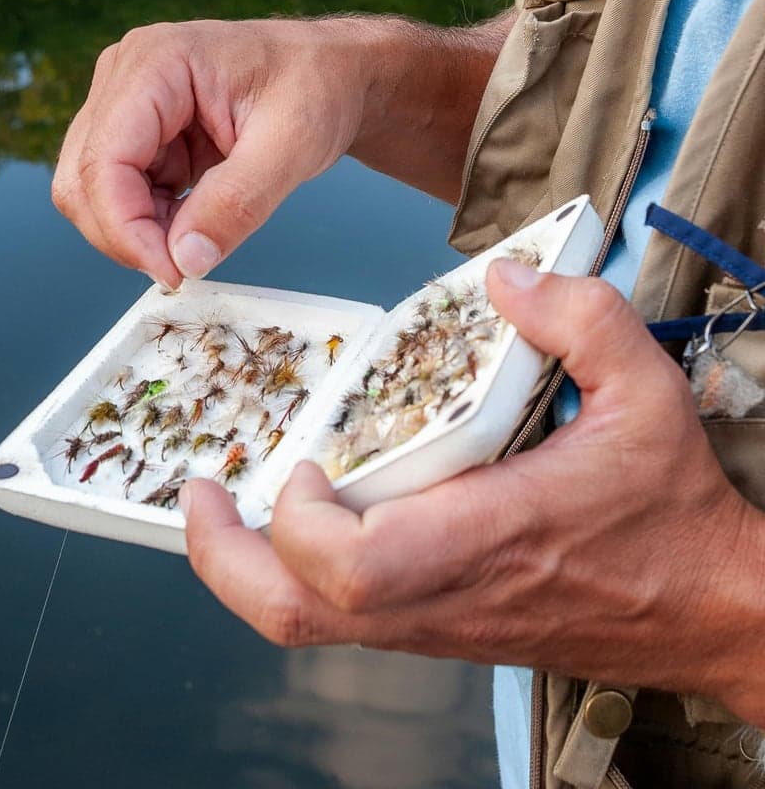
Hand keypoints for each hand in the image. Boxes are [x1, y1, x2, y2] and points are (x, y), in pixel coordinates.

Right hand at [52, 19, 370, 286]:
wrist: (335, 74)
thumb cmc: (318, 86)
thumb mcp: (293, 145)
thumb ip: (238, 202)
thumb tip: (186, 259)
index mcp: (157, 62)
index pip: (104, 160)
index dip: (126, 228)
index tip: (173, 272)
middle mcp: (126, 76)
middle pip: (85, 179)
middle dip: (129, 234)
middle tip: (189, 264)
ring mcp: (127, 104)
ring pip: (94, 192)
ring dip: (141, 230)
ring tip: (206, 231)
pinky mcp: (139, 132)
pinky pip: (121, 193)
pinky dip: (152, 222)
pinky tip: (198, 219)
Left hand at [180, 261, 764, 724]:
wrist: (706, 608)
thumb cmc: (671, 511)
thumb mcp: (648, 391)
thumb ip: (582, 319)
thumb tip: (507, 281)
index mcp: (489, 537)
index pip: (357, 570)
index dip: (302, 525)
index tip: (303, 461)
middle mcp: (448, 593)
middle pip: (301, 614)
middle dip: (226, 559)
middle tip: (203, 492)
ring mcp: (439, 621)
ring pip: (312, 627)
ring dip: (251, 568)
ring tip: (231, 499)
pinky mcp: (442, 626)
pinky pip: (344, 619)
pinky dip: (299, 575)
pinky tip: (303, 520)